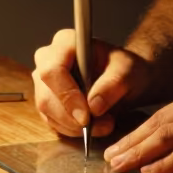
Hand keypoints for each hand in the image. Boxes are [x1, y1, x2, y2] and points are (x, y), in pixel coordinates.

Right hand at [31, 29, 151, 137]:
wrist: (125, 79)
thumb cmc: (125, 68)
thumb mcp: (128, 71)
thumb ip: (112, 84)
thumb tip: (94, 106)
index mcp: (64, 42)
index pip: (53, 70)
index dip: (67, 95)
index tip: (86, 117)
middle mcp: (47, 60)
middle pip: (46, 95)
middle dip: (72, 118)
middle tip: (102, 125)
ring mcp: (44, 82)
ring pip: (47, 111)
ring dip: (74, 126)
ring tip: (104, 125)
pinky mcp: (47, 100)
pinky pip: (52, 121)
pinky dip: (72, 130)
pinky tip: (93, 127)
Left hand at [104, 79, 172, 172]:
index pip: (167, 111)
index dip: (141, 129)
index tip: (122, 143)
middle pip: (161, 121)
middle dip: (132, 140)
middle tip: (110, 157)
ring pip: (167, 136)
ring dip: (138, 153)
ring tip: (120, 167)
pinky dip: (164, 164)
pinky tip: (148, 172)